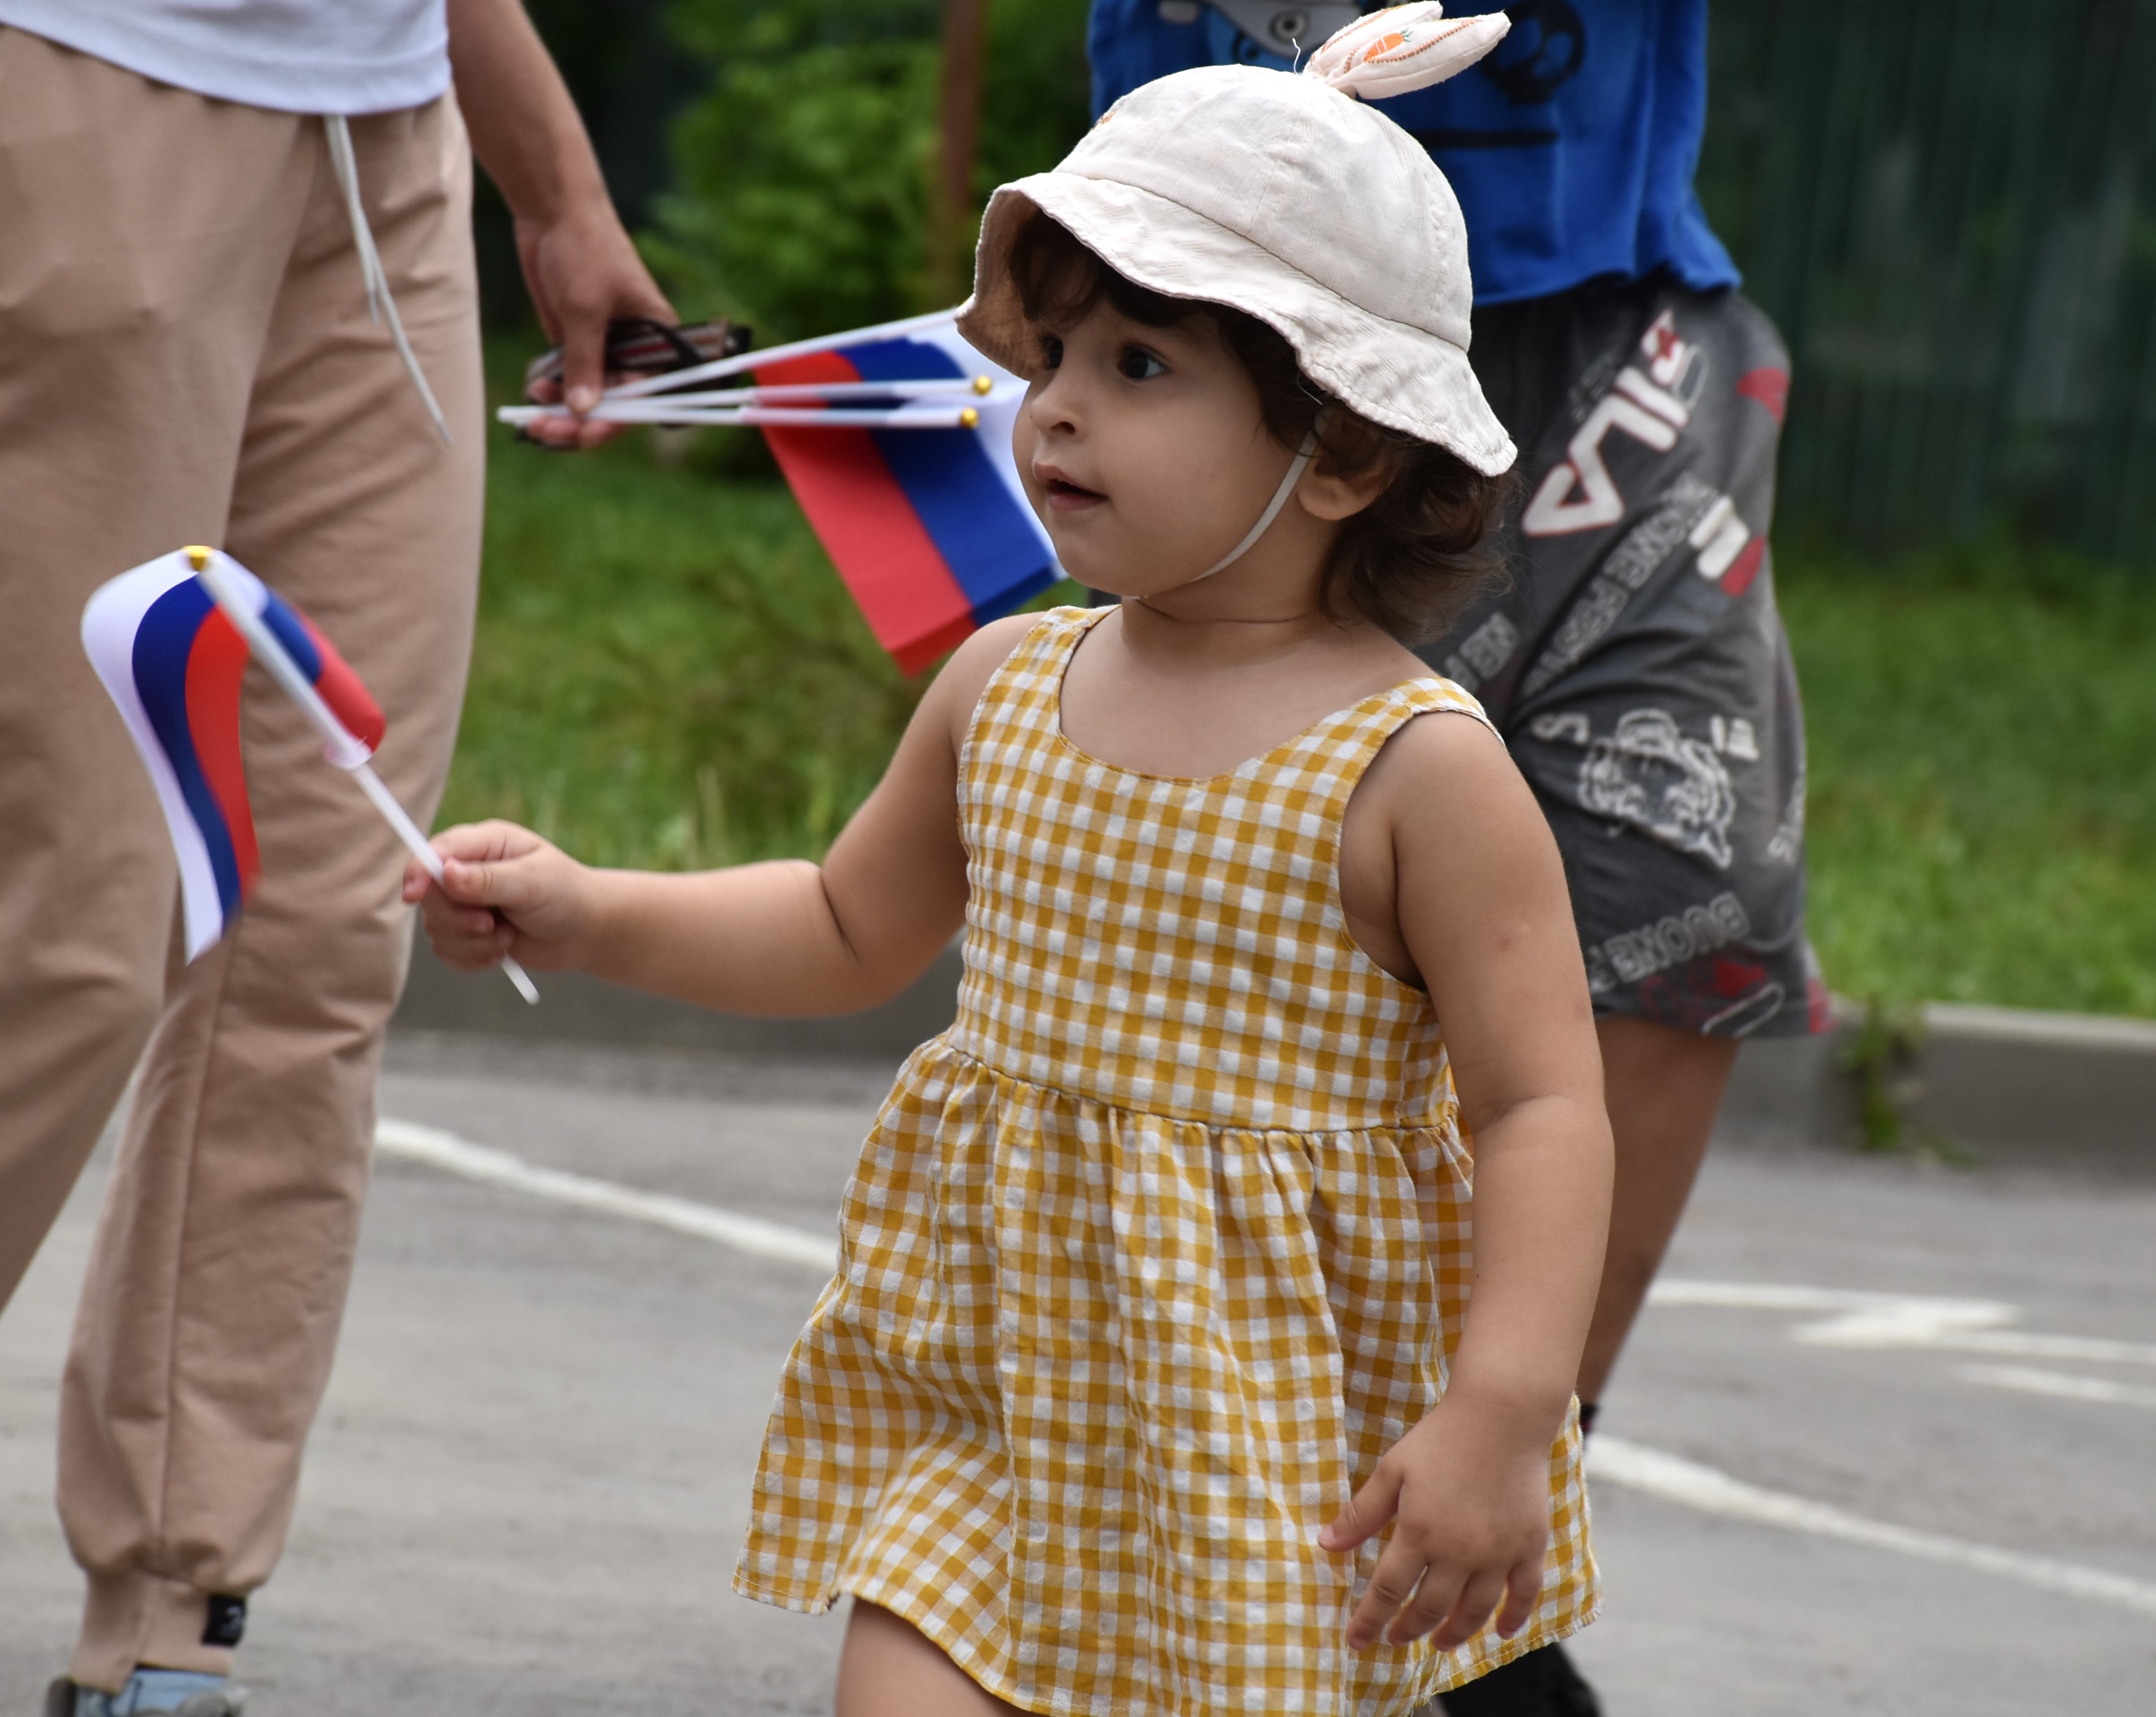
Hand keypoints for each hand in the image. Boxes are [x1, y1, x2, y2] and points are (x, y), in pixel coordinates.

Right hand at [403, 820, 595, 970]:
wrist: (584, 931)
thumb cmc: (566, 895)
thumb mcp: (534, 882)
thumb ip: (489, 879)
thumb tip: (445, 873)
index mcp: (485, 843)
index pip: (435, 852)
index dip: (419, 872)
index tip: (413, 895)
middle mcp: (468, 869)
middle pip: (429, 895)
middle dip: (458, 918)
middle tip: (491, 924)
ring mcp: (464, 902)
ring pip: (436, 927)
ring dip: (472, 942)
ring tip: (508, 936)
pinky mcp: (466, 932)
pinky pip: (447, 951)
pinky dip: (474, 958)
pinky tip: (501, 951)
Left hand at [516, 195, 675, 449]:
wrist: (553, 211)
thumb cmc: (585, 250)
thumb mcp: (585, 309)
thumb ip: (584, 362)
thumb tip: (582, 412)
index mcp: (657, 340)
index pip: (644, 396)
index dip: (615, 420)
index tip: (583, 435)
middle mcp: (634, 350)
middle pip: (614, 403)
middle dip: (580, 421)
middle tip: (545, 431)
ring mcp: (604, 346)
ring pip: (589, 395)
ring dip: (561, 409)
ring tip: (533, 412)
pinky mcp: (576, 339)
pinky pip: (567, 378)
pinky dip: (551, 390)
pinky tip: (534, 389)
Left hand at [1319, 1393, 1554, 1652]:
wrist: (1500, 1417)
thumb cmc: (1440, 1439)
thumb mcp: (1392, 1470)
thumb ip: (1361, 1513)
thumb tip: (1325, 1545)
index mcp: (1419, 1533)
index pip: (1388, 1591)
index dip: (1370, 1620)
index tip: (1356, 1641)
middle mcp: (1459, 1552)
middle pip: (1431, 1607)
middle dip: (1409, 1629)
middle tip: (1397, 1640)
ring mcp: (1498, 1553)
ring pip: (1475, 1611)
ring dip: (1455, 1633)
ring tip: (1440, 1644)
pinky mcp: (1529, 1546)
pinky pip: (1524, 1594)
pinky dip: (1514, 1618)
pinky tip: (1502, 1632)